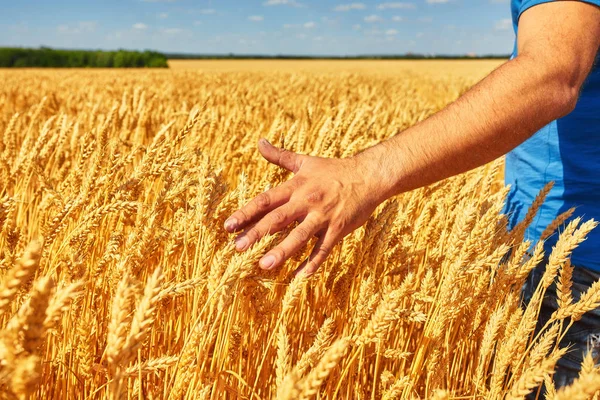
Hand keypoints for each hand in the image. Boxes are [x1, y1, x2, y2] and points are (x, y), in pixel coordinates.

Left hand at [224, 139, 384, 275]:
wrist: (368, 176)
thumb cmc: (333, 169)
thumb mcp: (305, 161)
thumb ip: (280, 156)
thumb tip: (259, 142)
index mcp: (296, 186)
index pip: (265, 200)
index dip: (246, 212)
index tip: (228, 226)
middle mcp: (306, 201)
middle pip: (278, 219)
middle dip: (257, 234)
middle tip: (238, 249)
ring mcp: (323, 216)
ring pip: (300, 236)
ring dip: (282, 251)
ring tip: (264, 265)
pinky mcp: (338, 229)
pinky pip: (323, 249)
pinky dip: (313, 263)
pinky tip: (300, 276)